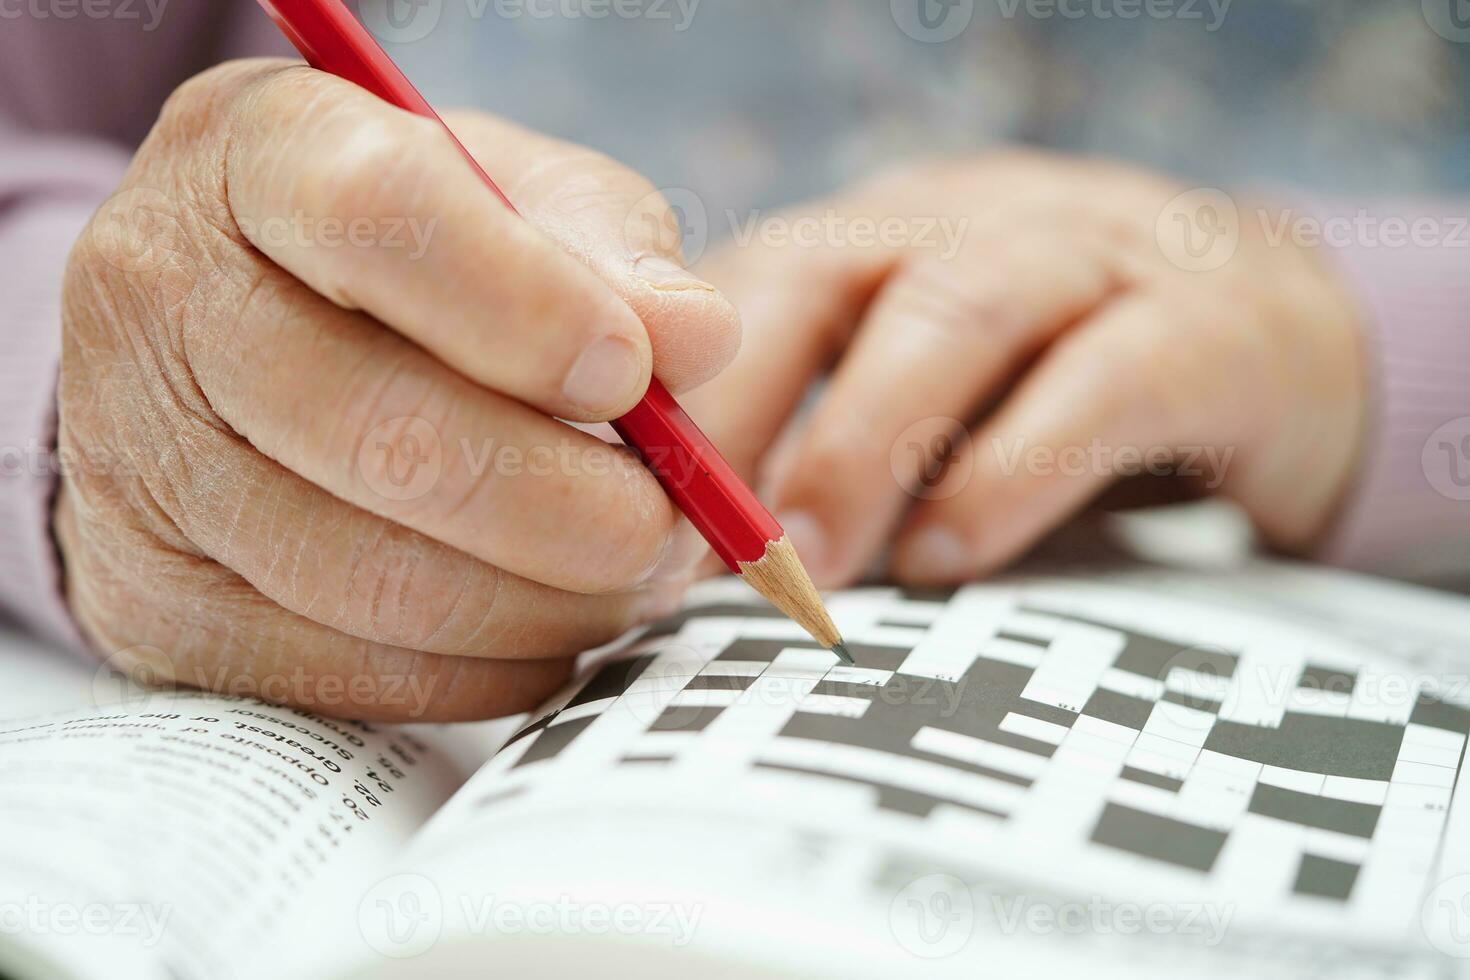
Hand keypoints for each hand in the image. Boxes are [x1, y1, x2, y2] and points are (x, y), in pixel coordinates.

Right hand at [57, 60, 738, 719]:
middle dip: (575, 506)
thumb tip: (696, 340)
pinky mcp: (155, 603)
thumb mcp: (508, 194)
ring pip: (377, 580)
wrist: (226, 341)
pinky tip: (544, 622)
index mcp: (258, 154)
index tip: (635, 375)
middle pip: (389, 435)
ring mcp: (138, 462)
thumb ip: (606, 244)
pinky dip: (489, 666)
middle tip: (671, 525)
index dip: (530, 309)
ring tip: (627, 577)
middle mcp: (162, 298)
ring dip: (548, 602)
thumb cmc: (410, 252)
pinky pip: (356, 674)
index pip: (383, 217)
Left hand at [684, 151, 1365, 586]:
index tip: (625, 512)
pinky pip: (1101, 384)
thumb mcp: (930, 399)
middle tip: (697, 537)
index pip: (747, 287)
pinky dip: (1015, 471)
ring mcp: (1093, 258)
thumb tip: (696, 560)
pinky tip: (954, 555)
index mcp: (883, 238)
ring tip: (816, 561)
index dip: (680, 396)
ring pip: (958, 313)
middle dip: (747, 406)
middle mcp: (971, 224)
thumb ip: (826, 447)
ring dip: (867, 442)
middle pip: (828, 273)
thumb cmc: (1057, 388)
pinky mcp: (1207, 326)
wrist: (1284, 339)